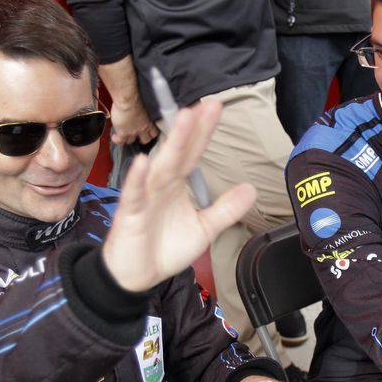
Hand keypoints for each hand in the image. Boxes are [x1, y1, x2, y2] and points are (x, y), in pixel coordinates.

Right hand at [102, 102, 256, 291]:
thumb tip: (251, 189)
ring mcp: (144, 197)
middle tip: (205, 105)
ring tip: (183, 119)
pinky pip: (134, 195)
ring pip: (160, 167)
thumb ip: (225, 209)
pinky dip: (137, 180)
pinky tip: (143, 162)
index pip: (193, 154)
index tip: (216, 107)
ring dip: (172, 144)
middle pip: (178, 153)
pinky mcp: (130, 215)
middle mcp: (160, 185)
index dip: (204, 132)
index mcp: (177, 185)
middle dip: (191, 129)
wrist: (137, 276)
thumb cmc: (165, 248)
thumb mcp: (204, 228)